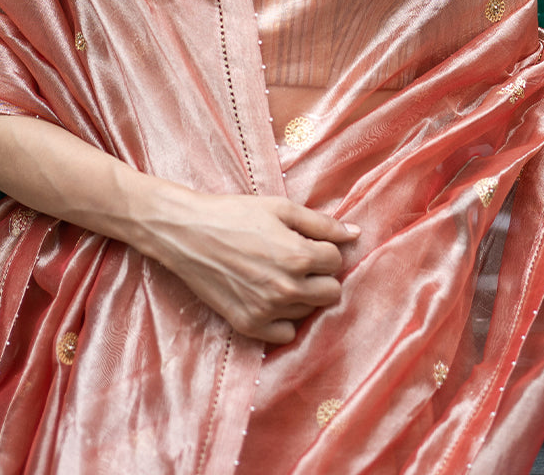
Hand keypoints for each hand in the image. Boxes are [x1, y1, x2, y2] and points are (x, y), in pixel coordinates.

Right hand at [140, 188, 359, 344]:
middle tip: (297, 260)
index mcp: (298, 256)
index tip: (305, 242)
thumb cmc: (234, 214)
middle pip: (331, 292)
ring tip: (277, 274)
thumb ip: (321, 224)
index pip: (337, 261)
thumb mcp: (279, 208)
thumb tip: (356, 235)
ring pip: (309, 312)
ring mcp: (267, 310)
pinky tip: (269, 297)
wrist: (187, 233)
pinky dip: (283, 319)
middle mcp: (287, 288)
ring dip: (302, 295)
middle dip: (321, 275)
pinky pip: (286, 335)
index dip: (324, 249)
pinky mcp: (249, 325)